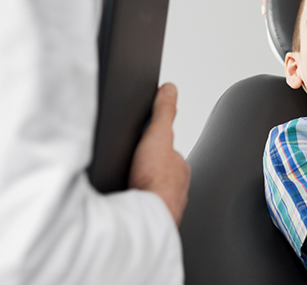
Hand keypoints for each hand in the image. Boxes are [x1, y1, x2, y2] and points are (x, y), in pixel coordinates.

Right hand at [129, 83, 190, 225]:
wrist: (144, 220)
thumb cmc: (154, 181)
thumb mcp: (158, 135)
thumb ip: (164, 112)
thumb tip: (169, 88)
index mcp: (179, 167)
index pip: (167, 152)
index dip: (152, 147)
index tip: (141, 149)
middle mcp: (176, 189)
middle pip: (159, 174)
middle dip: (145, 170)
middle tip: (129, 169)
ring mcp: (165, 207)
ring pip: (151, 194)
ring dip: (140, 191)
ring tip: (124, 187)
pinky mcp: (150, 224)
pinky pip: (141, 212)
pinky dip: (133, 208)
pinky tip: (122, 206)